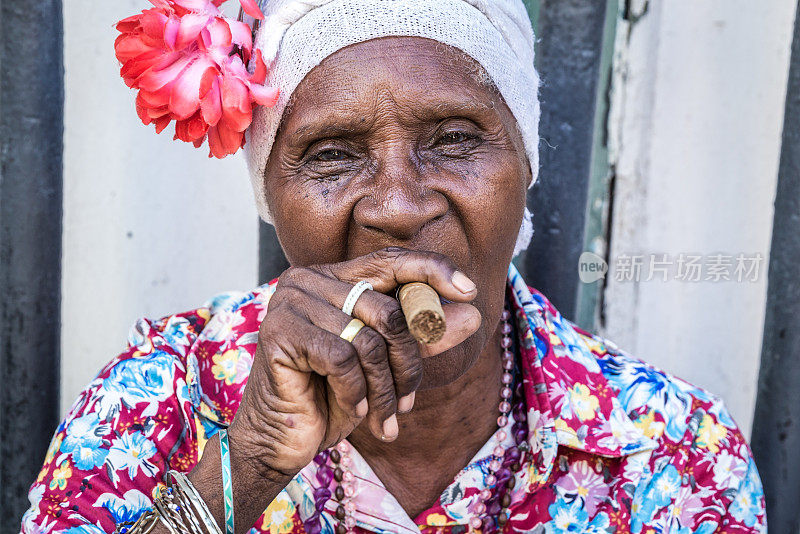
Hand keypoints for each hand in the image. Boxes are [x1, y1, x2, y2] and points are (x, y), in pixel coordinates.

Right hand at [228, 247, 481, 477]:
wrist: (282, 439)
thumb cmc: (332, 395)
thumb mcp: (386, 364)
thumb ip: (424, 337)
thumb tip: (474, 316)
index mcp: (333, 278)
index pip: (391, 261)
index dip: (433, 270)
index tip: (471, 291)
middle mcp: (308, 280)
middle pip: (387, 310)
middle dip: (407, 364)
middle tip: (407, 402)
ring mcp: (289, 302)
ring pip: (368, 339)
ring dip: (384, 388)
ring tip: (383, 416)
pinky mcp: (279, 331)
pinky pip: (342, 358)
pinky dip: (356, 391)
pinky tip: (352, 409)